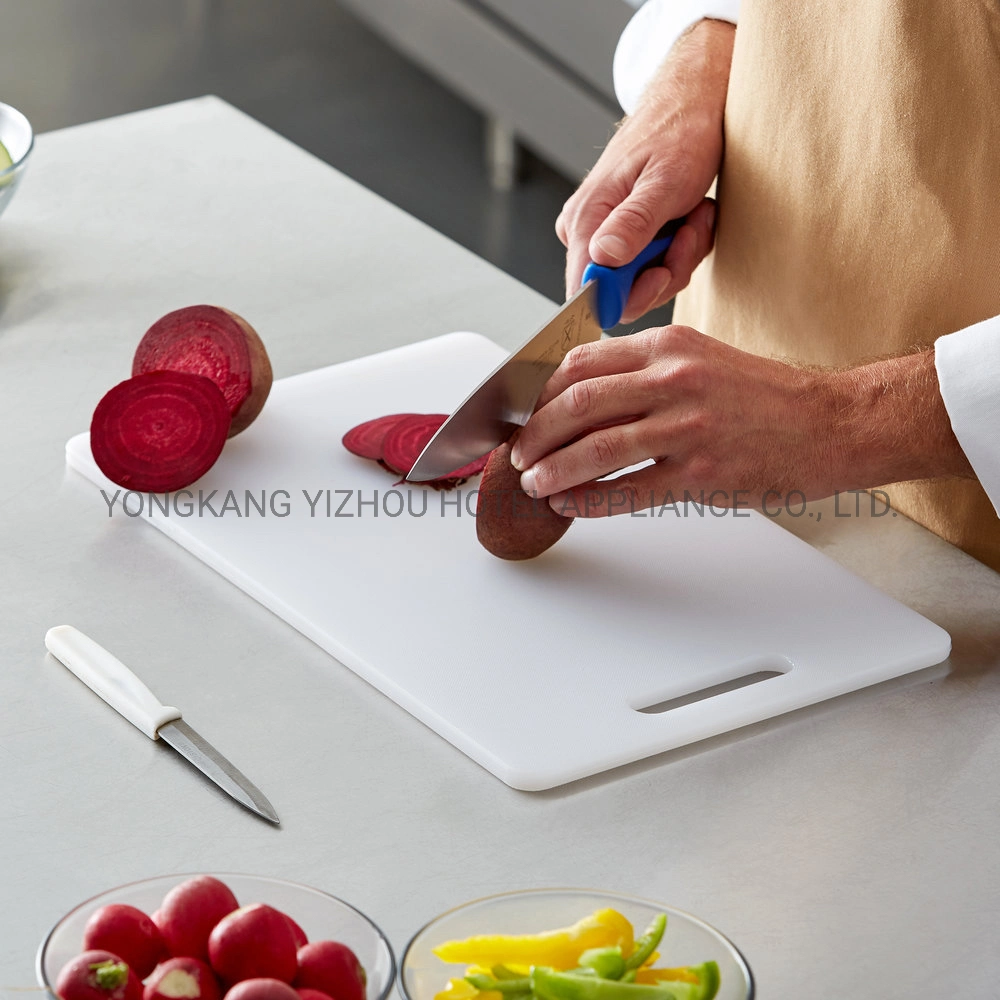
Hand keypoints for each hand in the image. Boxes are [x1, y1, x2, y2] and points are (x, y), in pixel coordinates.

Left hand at [508, 326, 973, 516]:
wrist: (832, 424)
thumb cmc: (767, 398)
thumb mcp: (701, 361)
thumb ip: (644, 373)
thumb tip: (583, 399)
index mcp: (668, 347)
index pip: (580, 362)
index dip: (540, 391)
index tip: (523, 413)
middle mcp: (673, 380)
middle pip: (577, 403)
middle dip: (535, 434)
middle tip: (518, 454)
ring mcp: (687, 426)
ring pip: (595, 448)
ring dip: (553, 470)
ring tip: (534, 484)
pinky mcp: (702, 472)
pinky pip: (629, 490)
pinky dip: (590, 501)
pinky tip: (572, 507)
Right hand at [556, 18, 734, 321]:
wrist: (694, 98)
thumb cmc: (681, 130)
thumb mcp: (666, 180)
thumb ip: (633, 223)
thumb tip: (602, 259)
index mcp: (584, 221)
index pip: (588, 291)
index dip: (628, 296)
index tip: (663, 272)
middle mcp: (586, 231)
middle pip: (620, 293)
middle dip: (665, 270)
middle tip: (689, 231)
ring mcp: (605, 233)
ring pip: (643, 281)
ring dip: (680, 255)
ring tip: (694, 214)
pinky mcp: (625, 233)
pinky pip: (654, 264)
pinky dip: (681, 247)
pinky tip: (690, 217)